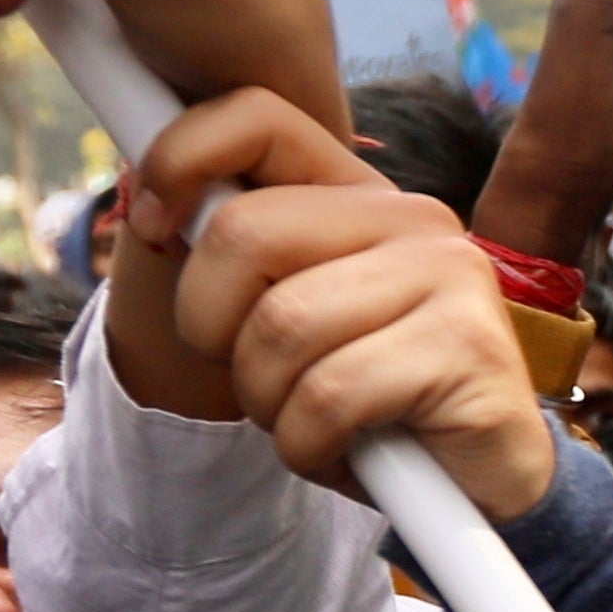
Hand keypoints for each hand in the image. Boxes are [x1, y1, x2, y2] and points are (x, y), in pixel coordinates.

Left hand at [134, 89, 569, 523]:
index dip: (177, 160)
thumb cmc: (358, 405)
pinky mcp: (469, 346)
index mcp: (360, 196)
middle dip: (215, 329)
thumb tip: (142, 195)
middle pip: (242, 234)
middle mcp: (412, 217)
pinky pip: (330, 395)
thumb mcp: (274, 319)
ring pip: (281, 326)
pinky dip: (311, 445)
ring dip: (269, 402)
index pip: (255, 118)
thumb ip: (219, 252)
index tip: (153, 227)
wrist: (468, 493)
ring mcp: (450, 274)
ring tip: (312, 421)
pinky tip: (348, 452)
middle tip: (260, 375)